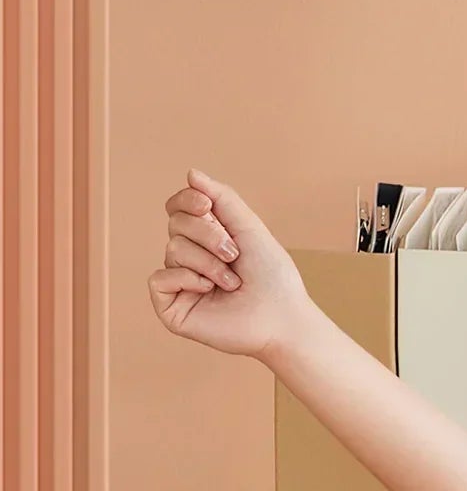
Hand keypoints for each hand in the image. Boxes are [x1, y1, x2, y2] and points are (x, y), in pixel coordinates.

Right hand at [146, 167, 315, 361]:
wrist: (282, 317)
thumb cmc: (272, 277)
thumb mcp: (248, 227)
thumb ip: (222, 198)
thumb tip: (191, 173)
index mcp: (207, 239)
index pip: (179, 207)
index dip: (188, 201)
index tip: (208, 207)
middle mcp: (191, 259)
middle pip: (175, 223)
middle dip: (208, 234)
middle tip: (234, 255)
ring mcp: (181, 283)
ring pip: (172, 249)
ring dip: (209, 262)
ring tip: (233, 282)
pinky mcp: (172, 308)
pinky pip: (159, 278)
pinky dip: (187, 279)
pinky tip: (209, 291)